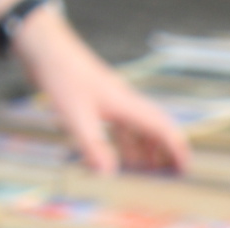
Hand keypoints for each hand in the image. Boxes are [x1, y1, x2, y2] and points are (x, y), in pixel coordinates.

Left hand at [8, 6, 189, 174]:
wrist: (44, 48)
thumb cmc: (62, 77)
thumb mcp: (76, 116)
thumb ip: (93, 146)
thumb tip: (109, 175)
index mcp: (127, 105)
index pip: (162, 128)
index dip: (177, 149)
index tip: (185, 169)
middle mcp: (125, 103)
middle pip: (155, 129)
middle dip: (165, 152)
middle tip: (169, 174)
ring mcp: (113, 102)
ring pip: (137, 129)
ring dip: (144, 150)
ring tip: (145, 172)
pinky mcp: (99, 102)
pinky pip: (120, 126)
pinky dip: (124, 143)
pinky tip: (117, 155)